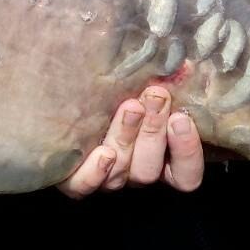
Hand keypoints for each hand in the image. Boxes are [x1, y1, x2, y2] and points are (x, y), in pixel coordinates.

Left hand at [57, 86, 203, 196]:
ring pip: (122, 171)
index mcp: (160, 160)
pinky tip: (102, 152)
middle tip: (156, 96)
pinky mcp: (74, 178)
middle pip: (149, 170)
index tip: (182, 117)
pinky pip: (83, 186)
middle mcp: (133, 171)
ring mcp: (105, 177)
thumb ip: (168, 81)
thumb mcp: (146, 85)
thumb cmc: (116, 89)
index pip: (185, 176)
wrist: (63, 100)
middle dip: (154, 131)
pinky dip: (94, 173)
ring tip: (131, 106)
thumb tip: (185, 64)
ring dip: (127, 137)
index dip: (187, 152)